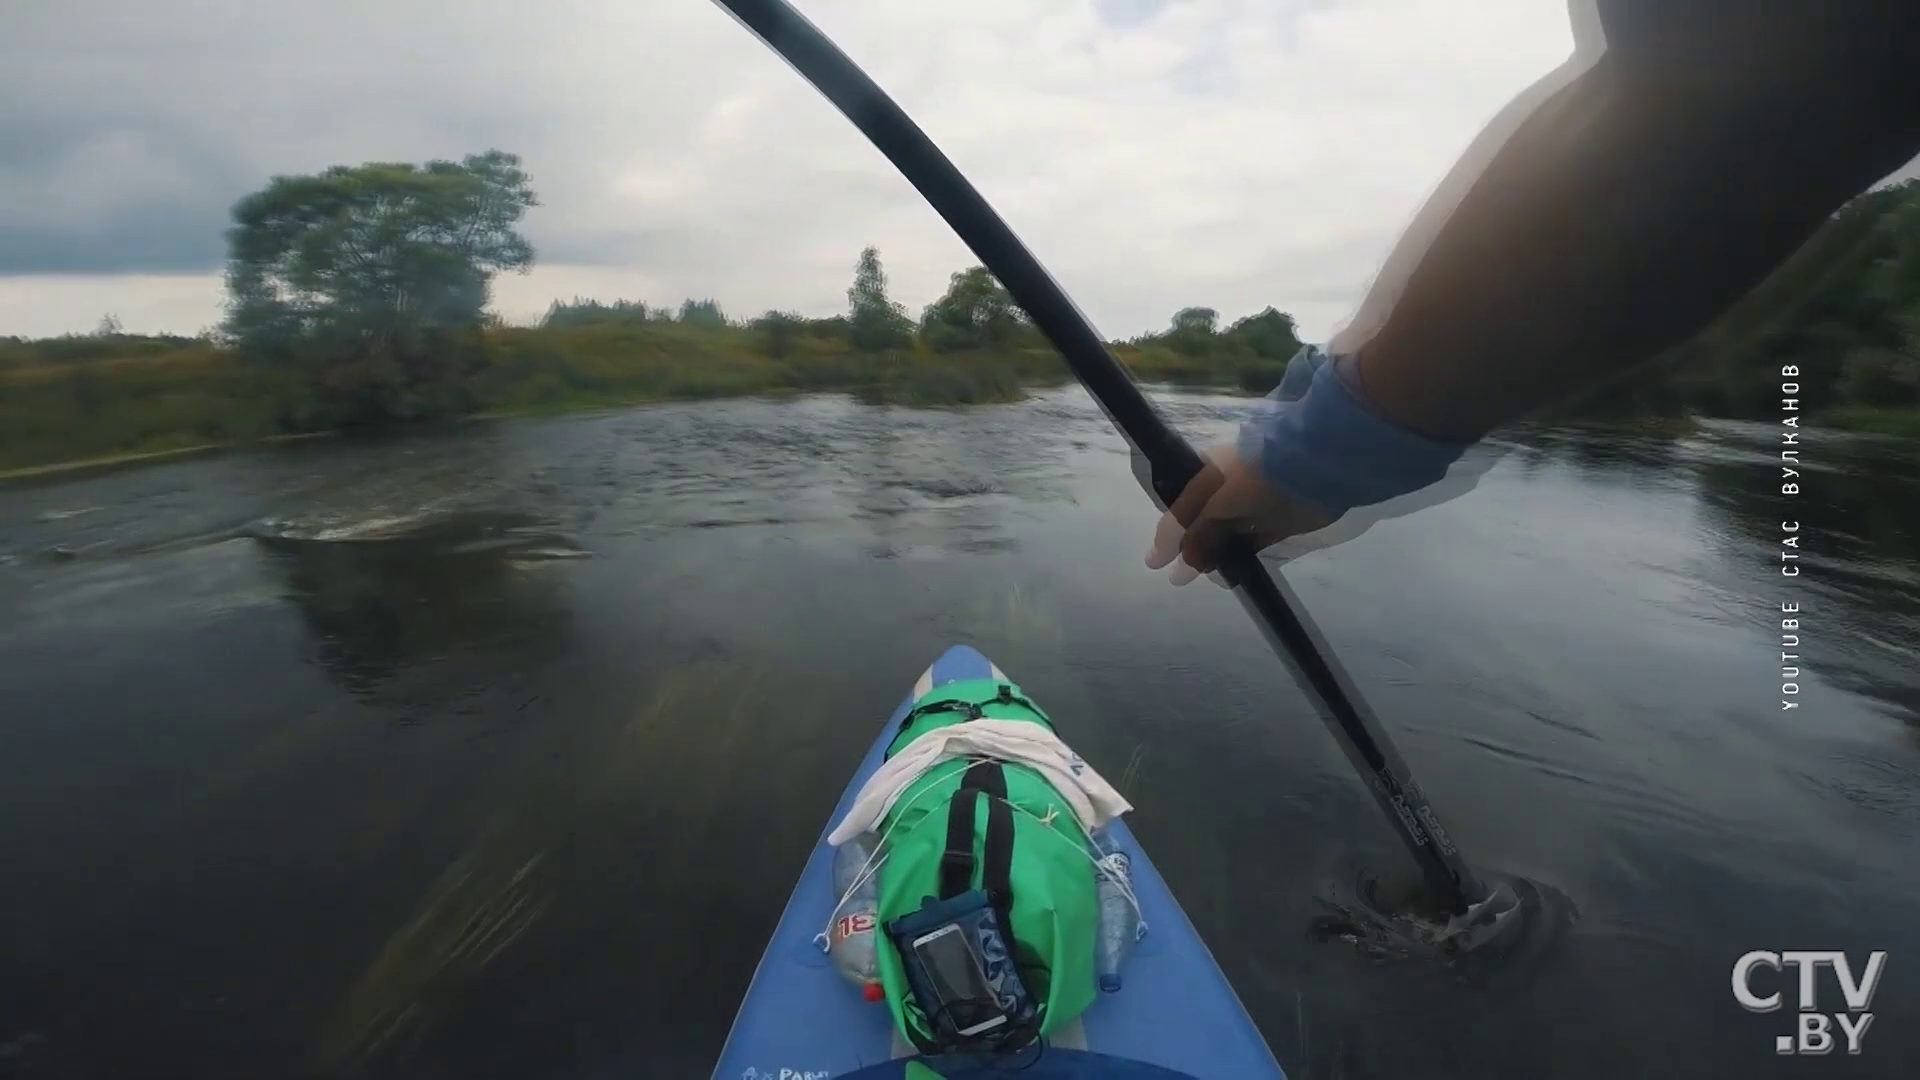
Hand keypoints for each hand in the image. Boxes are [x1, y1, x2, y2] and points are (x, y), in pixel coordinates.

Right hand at [1144, 442, 1334, 585]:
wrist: (1314, 472)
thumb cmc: (1257, 480)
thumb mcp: (1219, 502)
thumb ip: (1200, 532)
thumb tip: (1185, 561)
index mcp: (1210, 475)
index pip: (1181, 510)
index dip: (1167, 537)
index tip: (1154, 563)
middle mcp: (1228, 492)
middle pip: (1202, 525)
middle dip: (1188, 550)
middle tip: (1175, 579)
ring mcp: (1253, 509)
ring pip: (1226, 537)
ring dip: (1213, 558)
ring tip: (1202, 579)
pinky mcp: (1276, 525)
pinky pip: (1251, 546)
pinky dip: (1239, 561)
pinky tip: (1229, 577)